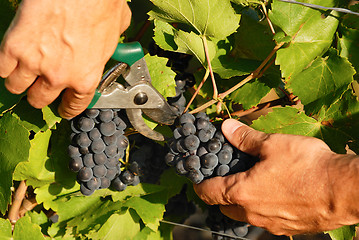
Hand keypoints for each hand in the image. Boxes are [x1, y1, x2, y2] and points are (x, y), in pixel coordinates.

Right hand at [0, 0, 130, 118]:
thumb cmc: (100, 4)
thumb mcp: (116, 32)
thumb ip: (109, 47)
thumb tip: (111, 42)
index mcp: (86, 78)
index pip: (73, 107)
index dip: (66, 109)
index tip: (62, 107)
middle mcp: (60, 77)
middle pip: (39, 100)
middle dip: (40, 94)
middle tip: (41, 85)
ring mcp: (34, 64)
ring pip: (16, 88)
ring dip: (20, 81)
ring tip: (25, 71)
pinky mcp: (14, 47)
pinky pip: (2, 69)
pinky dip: (6, 65)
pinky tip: (14, 58)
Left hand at [194, 119, 358, 235]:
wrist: (345, 191)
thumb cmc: (307, 166)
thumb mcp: (273, 144)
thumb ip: (246, 138)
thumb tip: (227, 127)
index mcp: (242, 192)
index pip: (208, 193)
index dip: (199, 185)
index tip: (198, 179)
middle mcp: (252, 213)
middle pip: (224, 207)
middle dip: (221, 194)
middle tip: (227, 177)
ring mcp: (270, 224)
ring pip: (245, 215)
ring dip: (242, 202)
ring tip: (252, 183)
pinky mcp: (287, 229)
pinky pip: (265, 219)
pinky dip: (262, 208)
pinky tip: (275, 193)